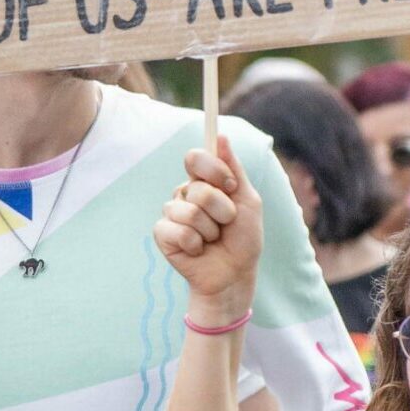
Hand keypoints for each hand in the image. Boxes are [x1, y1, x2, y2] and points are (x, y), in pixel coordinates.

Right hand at [153, 137, 263, 319]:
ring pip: (189, 211)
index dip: (212, 169)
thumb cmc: (243, 239)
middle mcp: (184, 194)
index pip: (195, 158)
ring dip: (210, 230)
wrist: (235, 274)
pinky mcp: (162, 234)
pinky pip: (178, 231)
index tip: (230, 186)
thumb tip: (221, 136)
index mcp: (203, 182)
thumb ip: (234, 170)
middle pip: (197, 187)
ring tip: (213, 240)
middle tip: (227, 223)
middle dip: (221, 209)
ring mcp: (172, 213)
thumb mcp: (247, 201)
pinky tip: (198, 250)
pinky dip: (196, 244)